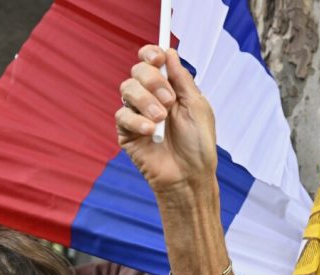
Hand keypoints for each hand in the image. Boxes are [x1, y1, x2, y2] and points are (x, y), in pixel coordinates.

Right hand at [115, 46, 217, 195]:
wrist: (190, 176)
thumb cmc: (198, 145)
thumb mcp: (197, 107)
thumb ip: (183, 80)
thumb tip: (170, 52)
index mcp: (169, 89)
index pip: (151, 61)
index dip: (151, 54)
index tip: (158, 58)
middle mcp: (150, 97)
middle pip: (137, 70)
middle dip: (153, 81)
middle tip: (169, 100)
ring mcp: (136, 113)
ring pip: (127, 89)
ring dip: (146, 101)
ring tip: (162, 119)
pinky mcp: (126, 131)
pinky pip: (122, 115)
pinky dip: (137, 120)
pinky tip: (151, 132)